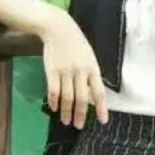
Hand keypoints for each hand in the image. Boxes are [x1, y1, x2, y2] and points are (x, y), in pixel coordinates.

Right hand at [39, 7, 107, 128]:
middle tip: (79, 126)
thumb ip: (91, 75)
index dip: (101, 108)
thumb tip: (93, 96)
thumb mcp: (89, 57)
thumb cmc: (77, 44)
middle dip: (81, 114)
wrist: (59, 28)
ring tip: (66, 121)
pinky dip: (54, 101)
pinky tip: (54, 108)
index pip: (99, 92)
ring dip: (66, 111)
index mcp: (93, 68)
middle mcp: (80, 72)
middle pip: (82, 98)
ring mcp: (65, 71)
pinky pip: (53, 90)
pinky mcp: (51, 70)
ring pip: (67, 97)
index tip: (103, 121)